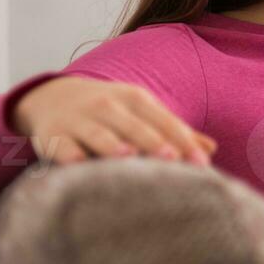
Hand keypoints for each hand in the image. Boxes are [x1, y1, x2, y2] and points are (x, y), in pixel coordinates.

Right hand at [11, 76, 216, 165]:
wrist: (53, 96)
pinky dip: (69, 155)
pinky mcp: (53, 134)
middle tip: (172, 159)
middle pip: (134, 126)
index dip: (183, 141)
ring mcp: (79, 119)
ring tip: (128, 157)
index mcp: (135, 100)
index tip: (202, 163)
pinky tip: (80, 167)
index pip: (164, 120)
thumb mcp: (141, 113)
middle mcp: (108, 106)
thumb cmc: (112, 113)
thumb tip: (210, 149)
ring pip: (99, 133)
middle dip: (153, 142)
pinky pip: (62, 146)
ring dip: (113, 145)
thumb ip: (173, 131)